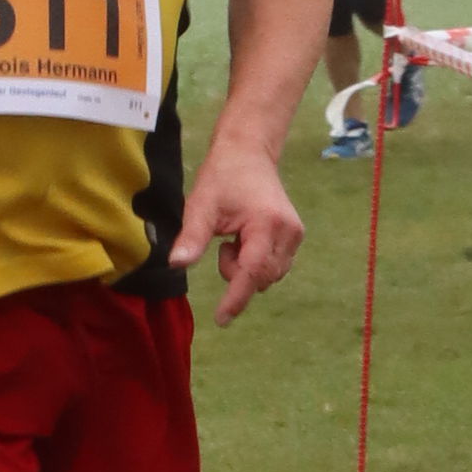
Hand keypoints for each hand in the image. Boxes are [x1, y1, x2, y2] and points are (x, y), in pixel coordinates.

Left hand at [178, 128, 304, 317]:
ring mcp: (295, 235)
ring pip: (268, 275)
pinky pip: (274, 266)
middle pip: (261, 278)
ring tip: (233, 240)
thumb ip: (191, 237)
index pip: (252, 272)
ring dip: (245, 268)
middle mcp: (288, 233)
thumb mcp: (201, 205)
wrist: (249, 153)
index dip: (235, 298)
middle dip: (236, 273)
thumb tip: (177, 264)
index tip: (220, 318)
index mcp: (267, 224)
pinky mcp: (294, 237)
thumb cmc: (223, 176)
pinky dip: (255, 263)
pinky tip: (244, 241)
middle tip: (222, 245)